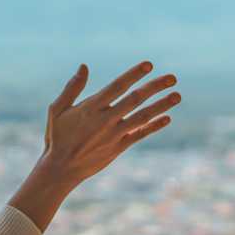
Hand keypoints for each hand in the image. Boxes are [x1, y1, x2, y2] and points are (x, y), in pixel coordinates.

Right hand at [8, 61, 178, 230]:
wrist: (61, 169)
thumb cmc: (57, 137)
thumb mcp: (57, 110)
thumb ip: (72, 88)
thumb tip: (84, 66)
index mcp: (91, 107)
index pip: (117, 86)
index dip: (133, 75)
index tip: (149, 65)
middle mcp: (106, 120)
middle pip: (135, 99)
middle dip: (155, 87)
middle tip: (172, 77)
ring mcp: (114, 134)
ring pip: (142, 117)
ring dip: (161, 105)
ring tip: (177, 95)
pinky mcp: (119, 147)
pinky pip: (140, 135)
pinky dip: (154, 126)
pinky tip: (167, 118)